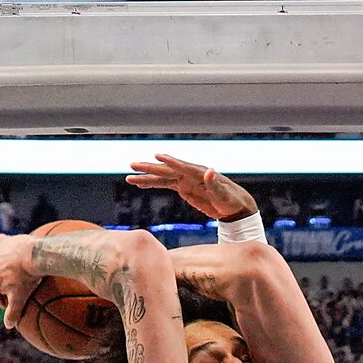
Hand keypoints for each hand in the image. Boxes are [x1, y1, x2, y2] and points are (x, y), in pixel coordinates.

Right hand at [0, 234, 41, 314]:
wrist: (35, 255)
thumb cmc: (27, 278)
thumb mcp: (20, 298)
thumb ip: (13, 313)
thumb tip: (8, 326)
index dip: (3, 302)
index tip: (12, 303)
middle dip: (2, 284)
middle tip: (15, 287)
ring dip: (1, 267)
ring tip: (12, 270)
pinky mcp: (3, 242)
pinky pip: (1, 244)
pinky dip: (3, 246)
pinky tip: (2, 241)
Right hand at [126, 153, 255, 223]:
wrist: (234, 207)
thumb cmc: (231, 199)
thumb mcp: (224, 194)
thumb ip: (215, 183)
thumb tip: (210, 170)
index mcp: (199, 173)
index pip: (182, 166)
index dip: (170, 161)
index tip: (157, 155)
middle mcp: (189, 174)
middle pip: (166, 170)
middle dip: (149, 168)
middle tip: (132, 165)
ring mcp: (185, 180)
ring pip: (161, 177)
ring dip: (146, 177)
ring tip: (129, 178)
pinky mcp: (183, 188)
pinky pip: (164, 184)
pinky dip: (152, 183)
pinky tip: (140, 184)